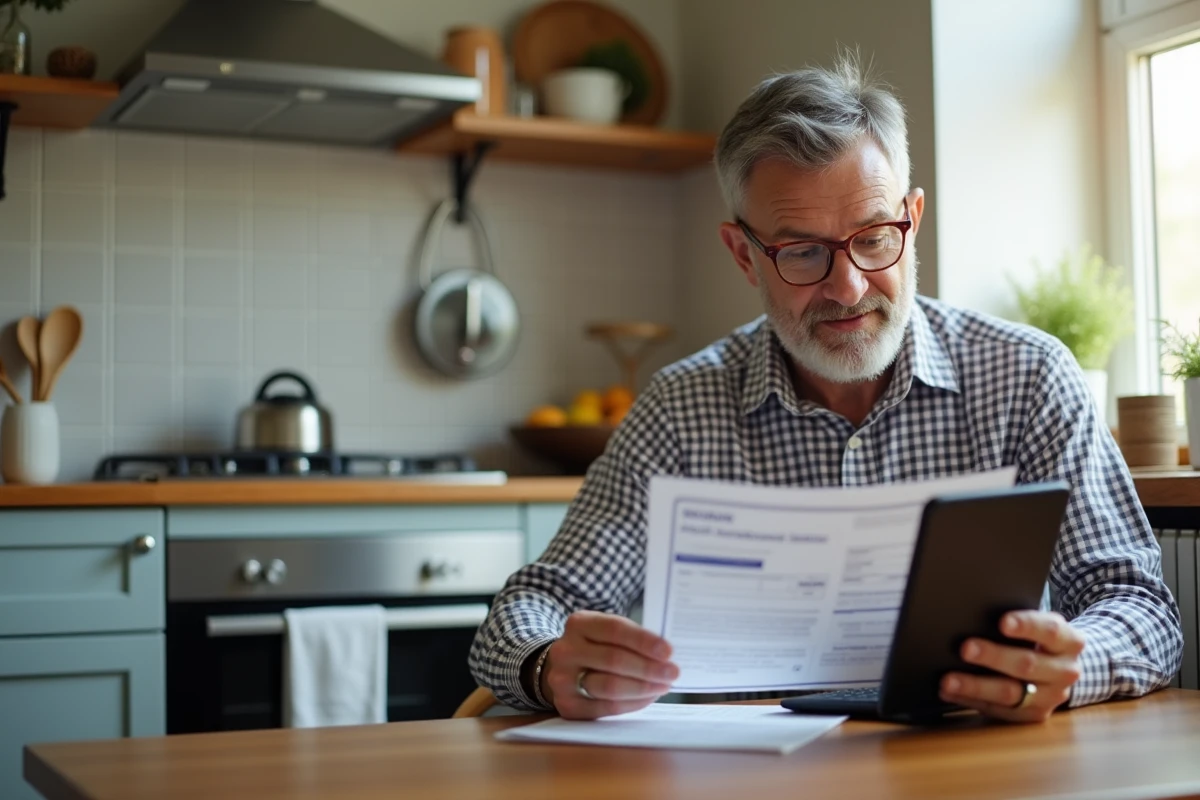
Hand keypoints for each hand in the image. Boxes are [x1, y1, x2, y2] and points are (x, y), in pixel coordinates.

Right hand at [541, 610, 679, 719]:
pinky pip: (605, 708)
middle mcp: (565, 650)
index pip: (615, 629)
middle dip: (648, 668)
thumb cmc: (595, 647)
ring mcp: (562, 679)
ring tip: (662, 686)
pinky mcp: (566, 705)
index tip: (668, 651)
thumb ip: (630, 638)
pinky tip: (647, 697)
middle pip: (613, 659)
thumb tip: (665, 656)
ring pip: (609, 687)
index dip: (643, 641)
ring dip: (642, 688)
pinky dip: (632, 704)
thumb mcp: (605, 632)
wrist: (562, 668)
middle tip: (672, 673)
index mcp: (579, 624)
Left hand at [939, 610, 1084, 722]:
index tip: (1002, 622)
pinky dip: (971, 700)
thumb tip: (977, 615)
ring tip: (948, 680)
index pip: (1050, 631)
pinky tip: (950, 692)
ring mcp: (1052, 697)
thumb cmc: (1040, 639)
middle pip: (1027, 664)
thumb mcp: (1040, 625)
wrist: (1062, 668)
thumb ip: (1021, 622)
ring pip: (1011, 693)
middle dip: (993, 656)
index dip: (1026, 625)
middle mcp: (1065, 671)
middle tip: (965, 648)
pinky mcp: (1035, 714)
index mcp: (1070, 642)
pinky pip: (1000, 710)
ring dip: (976, 686)